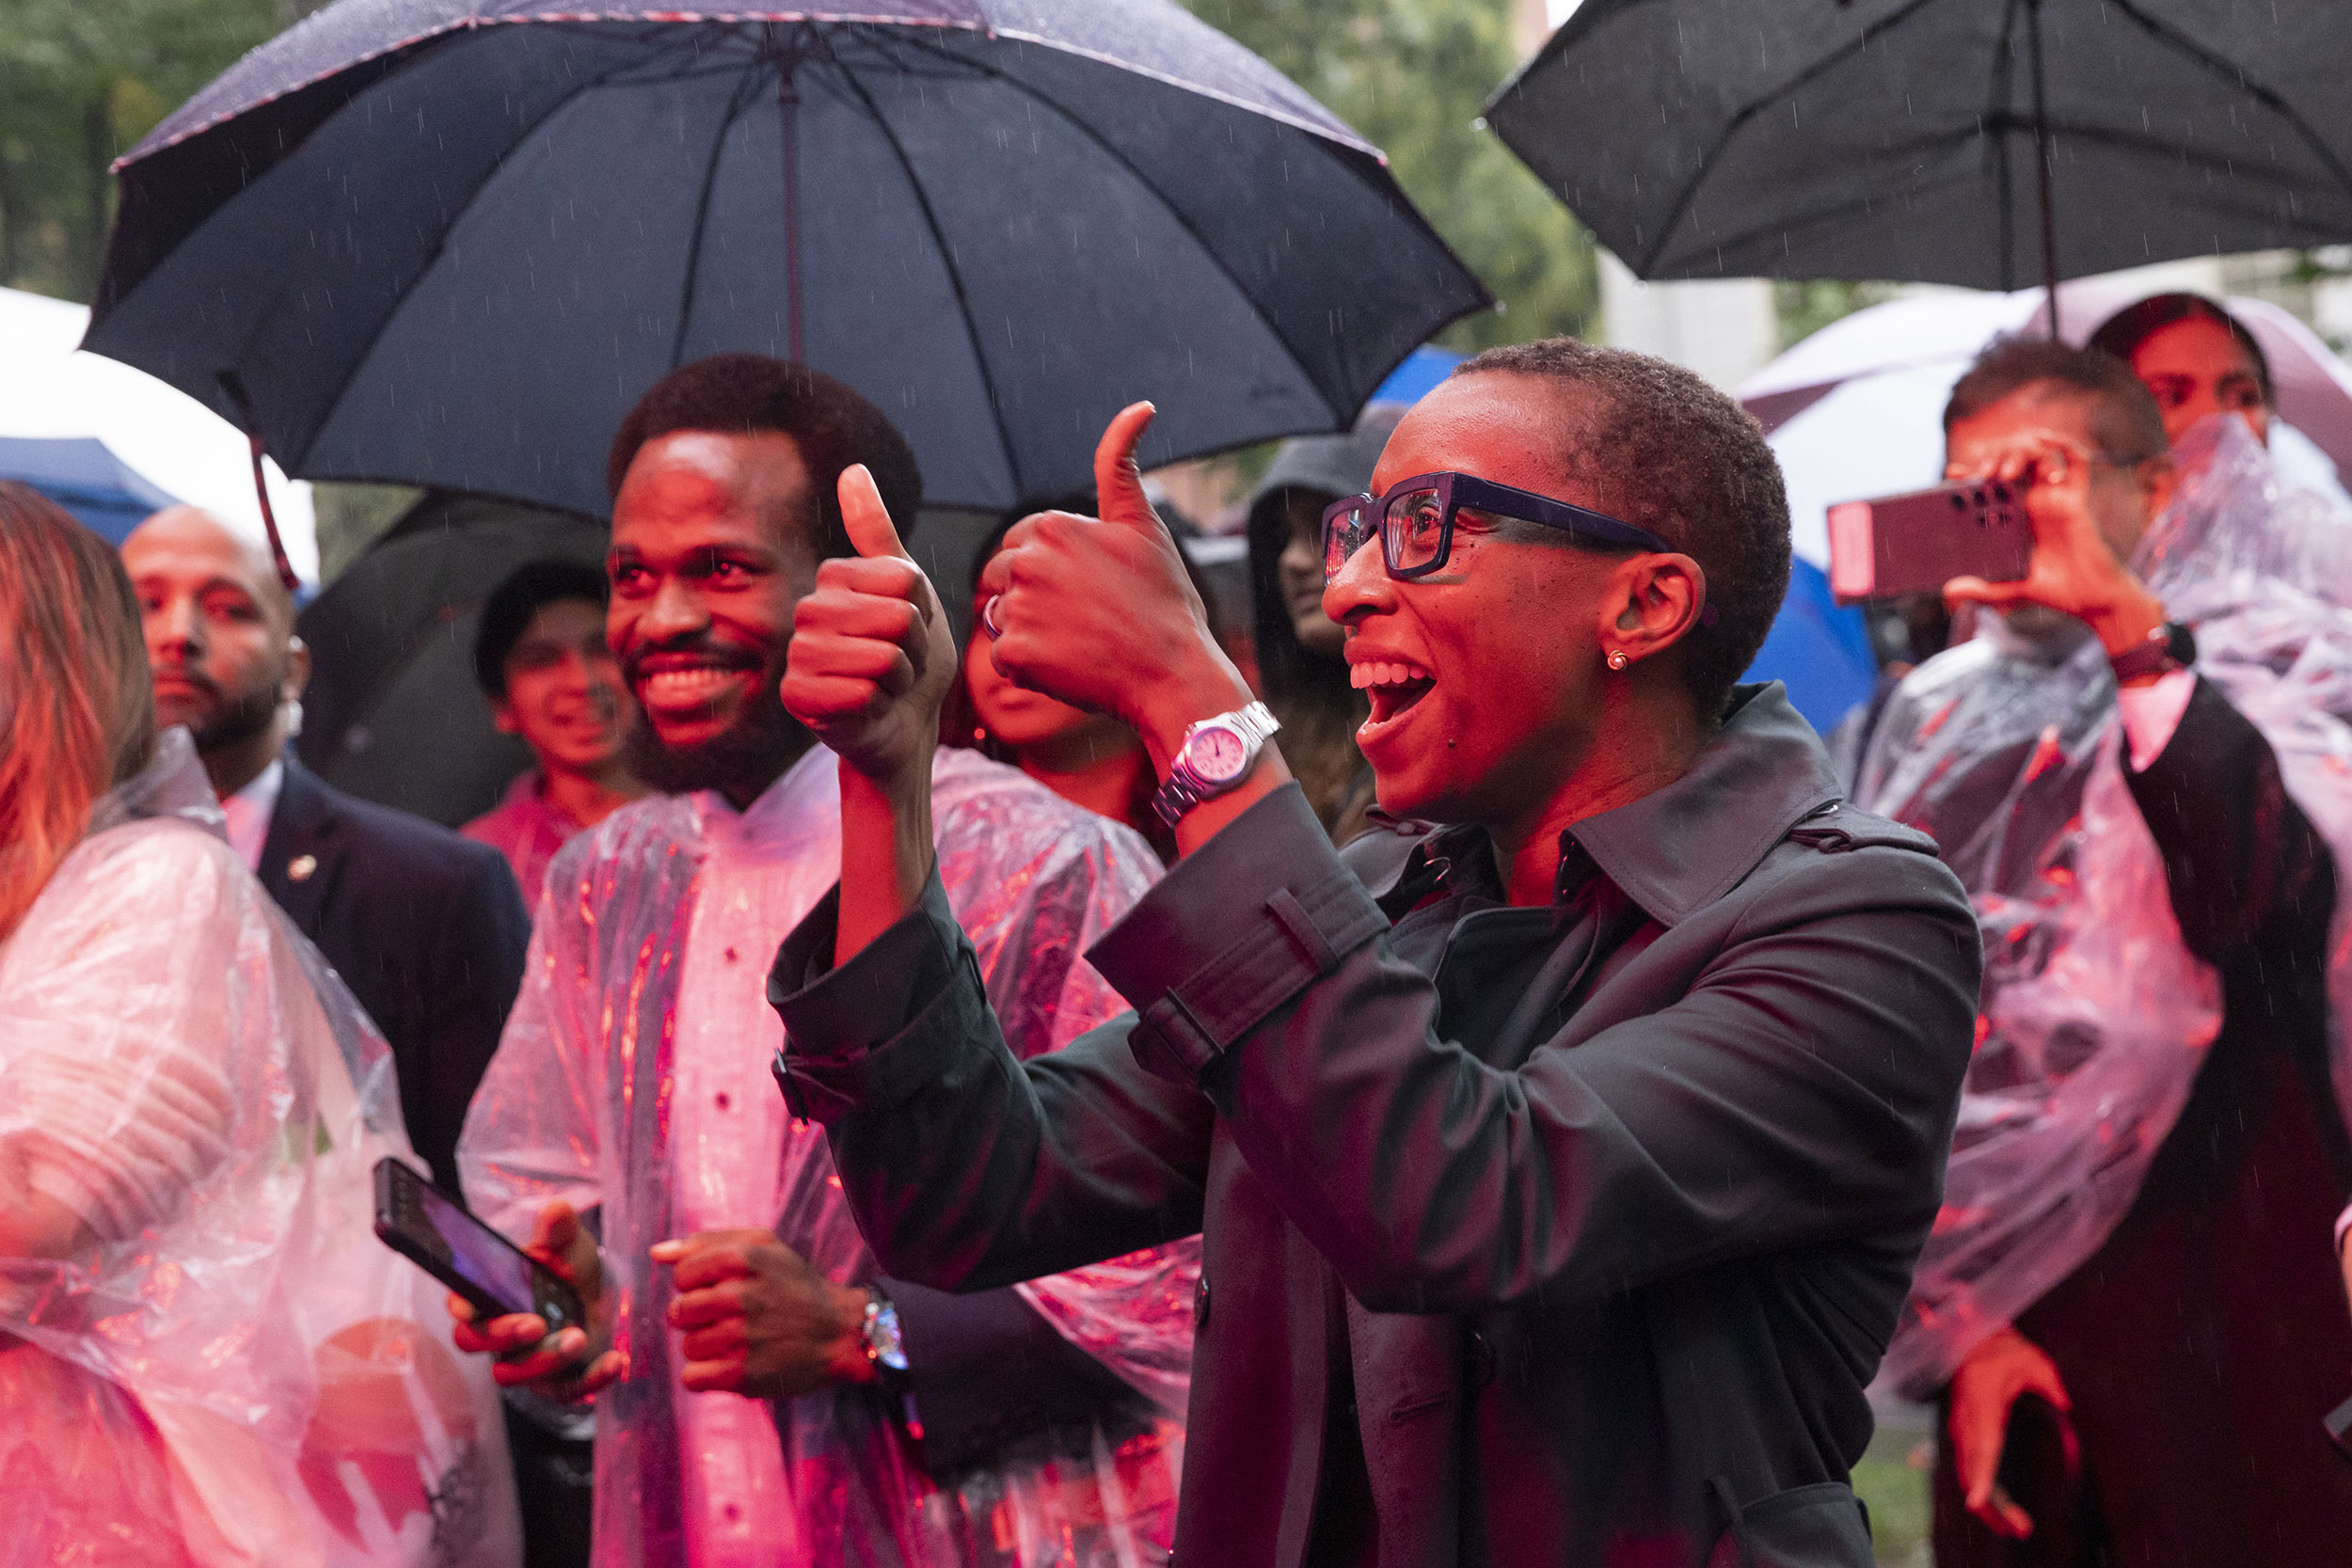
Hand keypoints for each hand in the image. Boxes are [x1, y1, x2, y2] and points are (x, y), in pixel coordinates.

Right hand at [447, 1199, 624, 1394]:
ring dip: (544, 1359)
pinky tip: (614, 1360)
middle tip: (538, 1323)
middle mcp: (495, 1331)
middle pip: (475, 1343)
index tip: (471, 1306)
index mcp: (488, 1294)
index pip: (460, 1304)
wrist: (595, 1291)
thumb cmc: (565, 1264)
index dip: (462, 1306)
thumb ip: (558, 1229)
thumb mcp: (566, 1242)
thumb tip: (556, 1211)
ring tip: (579, 1337)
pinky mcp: (552, 1380)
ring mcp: (520, 1359)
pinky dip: (589, 1380)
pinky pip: (563, 1392)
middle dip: (503, 1336)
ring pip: (511, 1374)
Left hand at [652, 1229, 874, 1398]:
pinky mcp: (743, 1375)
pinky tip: (732, 1364)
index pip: (681, 1276)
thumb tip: (656, 1254)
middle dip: (698, 1318)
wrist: (841, 1333)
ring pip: (686, 1346)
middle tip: (730, 1319)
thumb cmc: (796, 1286)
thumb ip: (706, 1243)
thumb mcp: (763, 1246)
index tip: (724, 1290)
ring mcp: (741, 1337)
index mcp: (741, 1258)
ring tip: (738, 1341)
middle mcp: (739, 1295)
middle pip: (678, 1312)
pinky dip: (707, 1375)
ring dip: (706, 1347)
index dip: (698, 1285)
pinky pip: (692, 1378)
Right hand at [780, 464, 955, 792]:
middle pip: (897, 618)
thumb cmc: (910, 663)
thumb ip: (880, 536)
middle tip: (900, 667)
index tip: (909, 633)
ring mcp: (798, 655)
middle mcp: (807, 612)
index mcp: (834, 580)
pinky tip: (868, 711)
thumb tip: (852, 470)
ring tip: (885, 688)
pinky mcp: (797, 698)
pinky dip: (880, 708)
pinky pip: (861, 693)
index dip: (923, 614)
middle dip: (916, 651)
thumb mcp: (911, 594)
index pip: (904, 580)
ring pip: (883, 657)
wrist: (903, 730)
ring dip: (900, 681)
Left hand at [978, 403, 1252, 767]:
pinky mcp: (1016, 654)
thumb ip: (1121, 465)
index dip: (1050, 568)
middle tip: (1084, 619)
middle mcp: (1029, 561)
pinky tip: (1070, 667)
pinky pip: (1004, 659)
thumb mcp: (1143, 525)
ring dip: (1030, 631)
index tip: (1087, 589)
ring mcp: (1020, 608)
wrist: (1175, 674)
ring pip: (1001, 617)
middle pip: (1002, 577)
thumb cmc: (1165, 601)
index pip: (1019, 543)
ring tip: (1079, 642)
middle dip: (1032, 597)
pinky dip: (1029, 668)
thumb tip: (1141, 406)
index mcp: (1054, 525)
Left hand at [1942, 428, 2164, 657]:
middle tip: (1982, 474)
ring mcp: (2054, 497)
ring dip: (2020, 454)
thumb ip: (1981, 589)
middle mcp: (2032, 501)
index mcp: (2012, 516)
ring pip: (2038, 457)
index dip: (1971, 474)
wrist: (2088, 598)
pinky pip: (2077, 464)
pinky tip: (2046, 439)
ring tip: (2004, 473)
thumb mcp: (2009, 590)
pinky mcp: (2077, 499)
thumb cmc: (2052, 590)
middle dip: (1995, 458)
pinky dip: (2064, 446)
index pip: (1989, 485)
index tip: (1953, 472)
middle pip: (2011, 462)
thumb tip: (1948, 591)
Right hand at [1946, 1327, 2078, 1539]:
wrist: (1973, 1343)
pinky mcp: (1964, 1436)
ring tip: (2016, 1528)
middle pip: (1971, 1469)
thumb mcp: (2034, 1362)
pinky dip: (1984, 1492)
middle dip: (1991, 1505)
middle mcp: (1967, 1420)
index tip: (1978, 1503)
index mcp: (1983, 1401)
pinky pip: (1969, 1469)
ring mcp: (1961, 1429)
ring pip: (1967, 1474)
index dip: (1981, 1475)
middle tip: (2020, 1529)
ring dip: (1988, 1504)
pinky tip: (2002, 1509)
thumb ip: (2050, 1386)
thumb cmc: (2004, 1352)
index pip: (1981, 1444)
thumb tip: (2068, 1410)